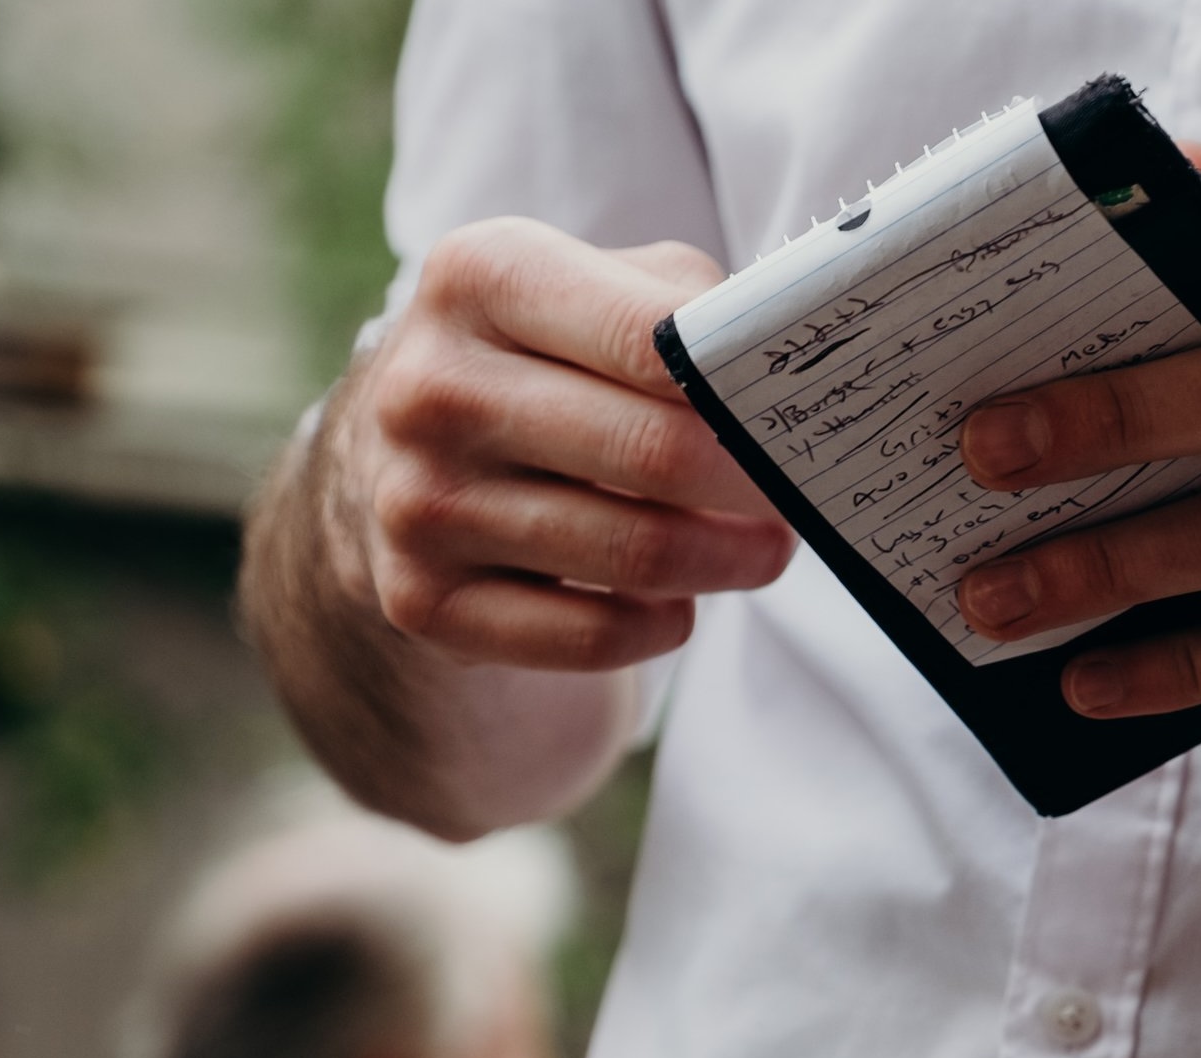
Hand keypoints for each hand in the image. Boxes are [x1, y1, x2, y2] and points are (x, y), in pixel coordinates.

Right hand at [334, 220, 793, 672]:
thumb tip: (788, 364)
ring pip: (634, 555)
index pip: (653, 338)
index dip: (746, 390)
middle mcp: (432, 388)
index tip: (798, 421)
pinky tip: (677, 603)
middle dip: (755, 489)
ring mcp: (417, 501)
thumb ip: (691, 308)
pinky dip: (660, 626)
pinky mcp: (422, 600)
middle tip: (801, 501)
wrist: (400, 455)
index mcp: (480, 277)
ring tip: (762, 552)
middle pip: (655, 455)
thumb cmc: (544, 362)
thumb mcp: (598, 289)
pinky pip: (591, 637)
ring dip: (726, 563)